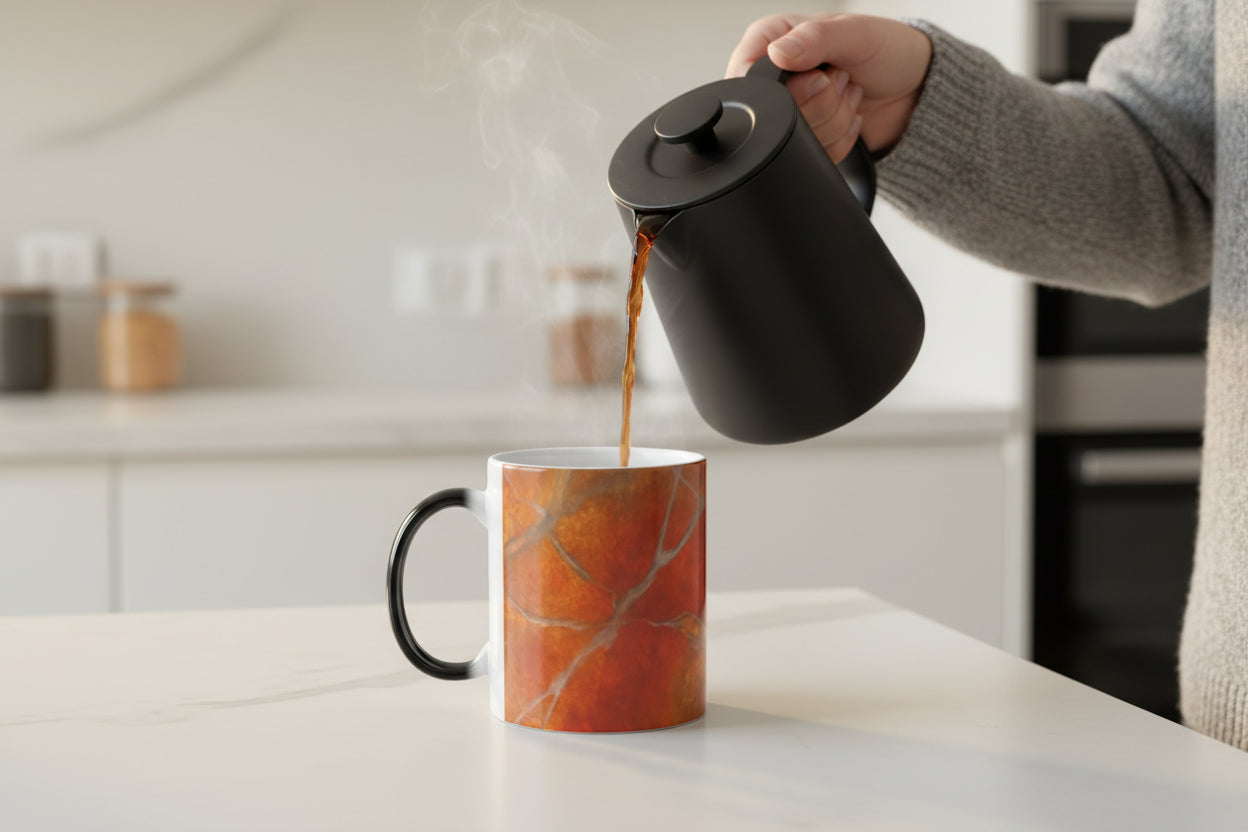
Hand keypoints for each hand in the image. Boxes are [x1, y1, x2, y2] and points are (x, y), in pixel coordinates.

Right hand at [726, 14, 931, 162]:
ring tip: (848, 92)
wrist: (912, 88)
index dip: (785, 88)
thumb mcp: (855, 34)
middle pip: (774, 115)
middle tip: (840, 78)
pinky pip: (811, 155)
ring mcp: (789, 112)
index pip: (749, 77)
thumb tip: (779, 53)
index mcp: (771, 41)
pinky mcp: (803, 140)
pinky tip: (848, 114)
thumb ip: (815, 38)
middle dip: (820, 103)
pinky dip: (839, 140)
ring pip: (794, 140)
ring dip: (834, 120)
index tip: (816, 78)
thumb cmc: (885, 50)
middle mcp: (775, 78)